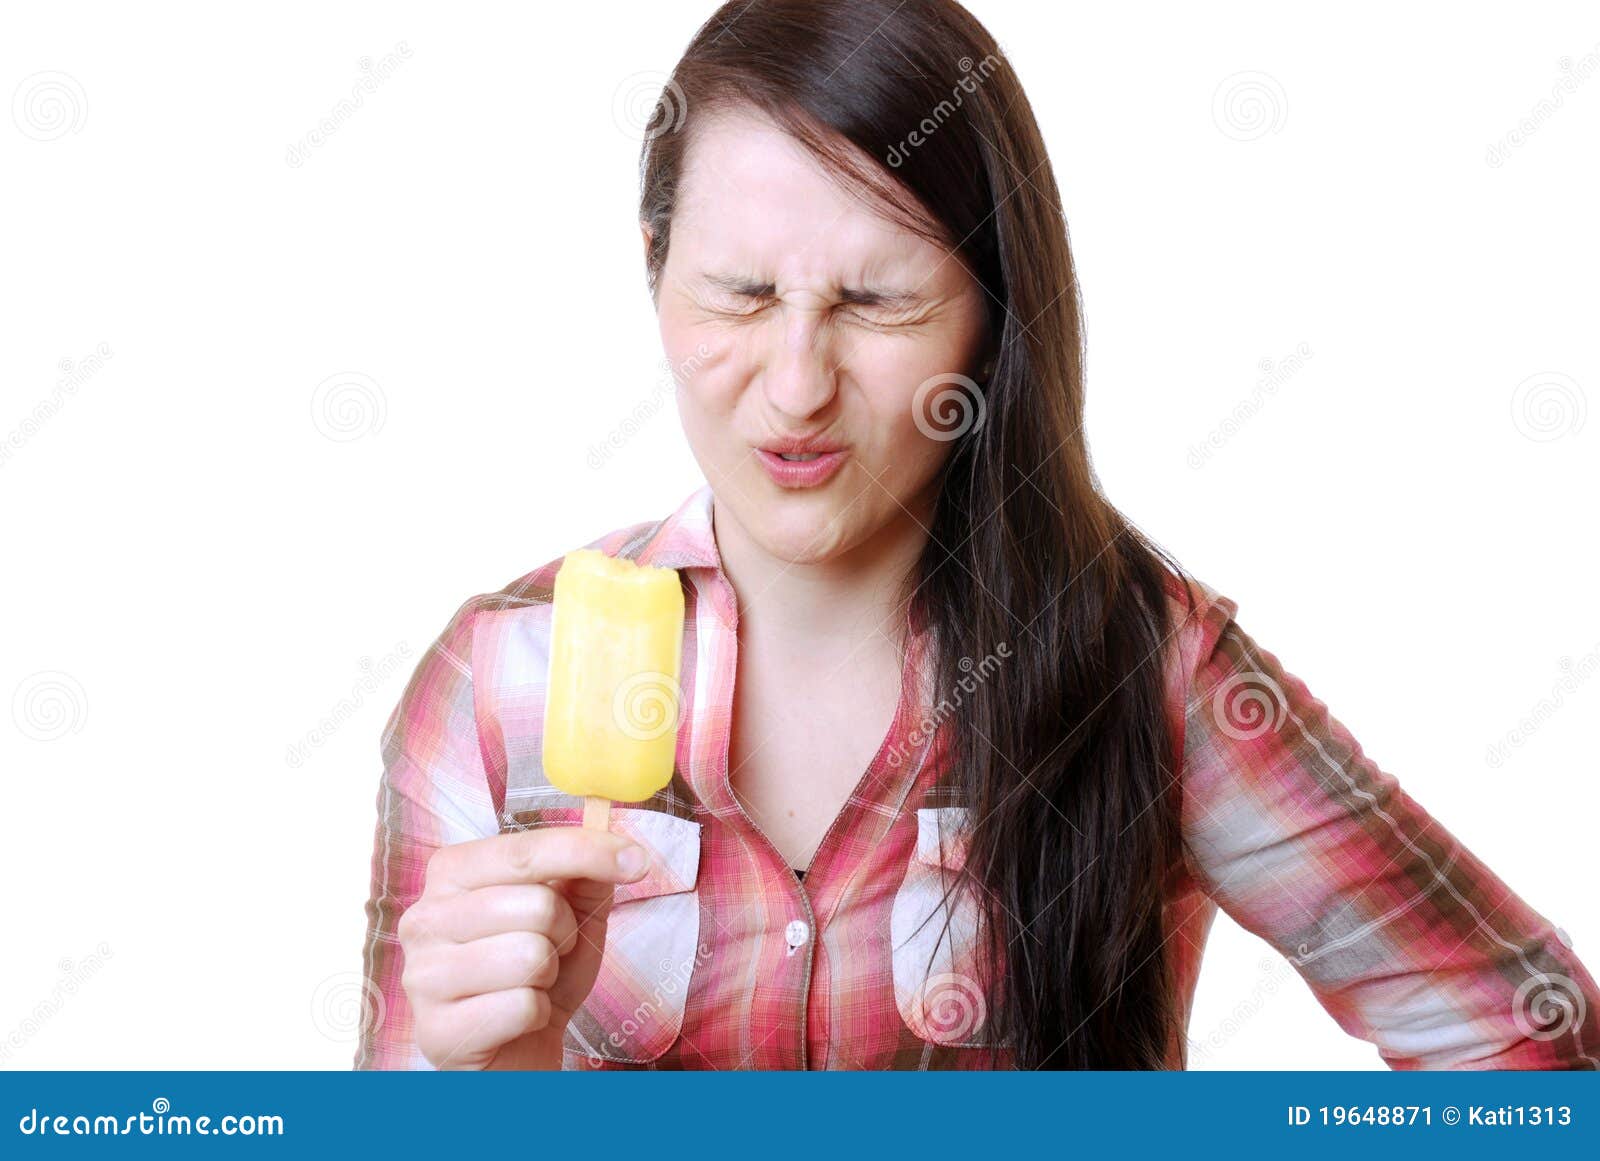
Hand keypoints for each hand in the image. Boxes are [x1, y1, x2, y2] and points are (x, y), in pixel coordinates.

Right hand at [397, 825, 649, 1069]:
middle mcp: (424, 917)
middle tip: (551, 952)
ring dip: (549, 975)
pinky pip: (522, 1008)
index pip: (526, 850)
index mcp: (452, 873)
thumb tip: (620, 851)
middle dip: (565, 933)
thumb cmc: (536, 972)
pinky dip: (538, 1015)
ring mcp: (423, 976)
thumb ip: (586, 876)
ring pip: (531, 957)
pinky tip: (517, 1018)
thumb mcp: (571, 916)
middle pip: (538, 905)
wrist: (511, 1050)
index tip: (637, 859)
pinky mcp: (437, 1030)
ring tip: (531, 983)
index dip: (587, 850)